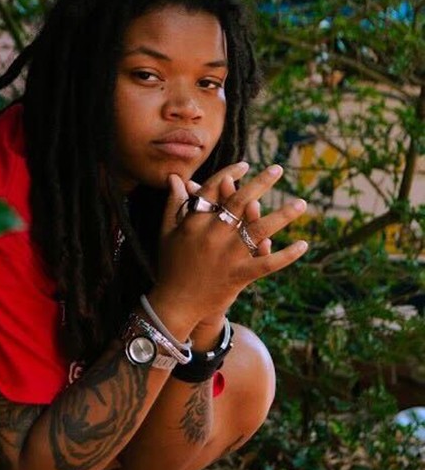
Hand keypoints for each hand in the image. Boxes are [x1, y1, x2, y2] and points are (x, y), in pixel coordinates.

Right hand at [151, 161, 307, 330]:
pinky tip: (303, 244)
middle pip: (240, 203)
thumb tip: (176, 177)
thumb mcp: (166, 232)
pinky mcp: (238, 275)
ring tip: (301, 203)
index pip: (213, 190)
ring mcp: (227, 256)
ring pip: (259, 230)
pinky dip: (286, 255)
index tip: (244, 165)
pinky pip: (267, 263)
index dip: (230, 174)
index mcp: (194, 222)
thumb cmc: (170, 265)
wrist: (175, 304)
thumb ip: (173, 204)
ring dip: (283, 216)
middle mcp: (212, 235)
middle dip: (260, 183)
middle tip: (278, 169)